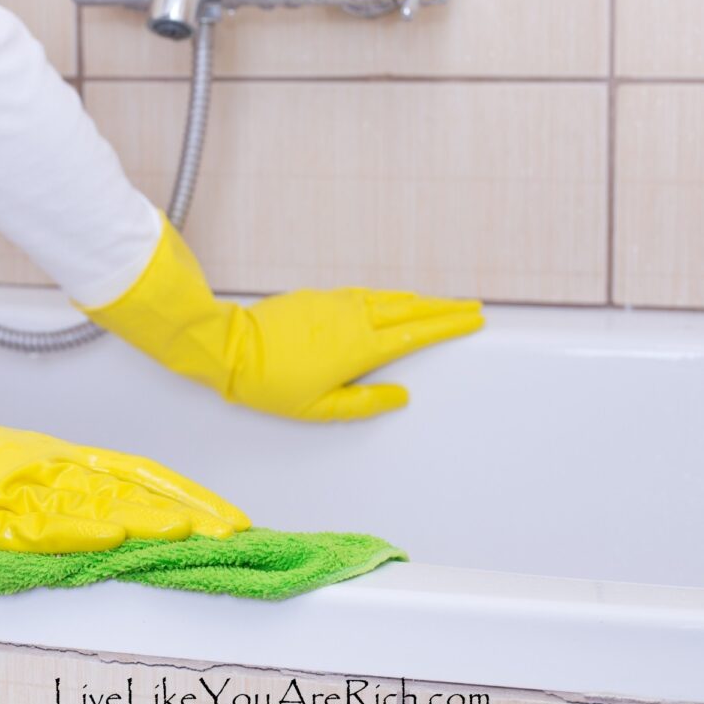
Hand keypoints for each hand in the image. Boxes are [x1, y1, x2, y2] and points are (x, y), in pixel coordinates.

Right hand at [0, 352, 249, 552]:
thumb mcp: (14, 464)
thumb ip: (63, 486)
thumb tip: (114, 512)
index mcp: (56, 454)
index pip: (136, 473)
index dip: (184, 493)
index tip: (223, 512)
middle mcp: (44, 465)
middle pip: (127, 489)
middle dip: (182, 510)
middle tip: (230, 528)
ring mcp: (10, 486)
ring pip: (90, 504)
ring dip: (142, 519)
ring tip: (188, 532)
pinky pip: (29, 524)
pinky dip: (71, 532)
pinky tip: (105, 540)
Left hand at [81, 213, 483, 421]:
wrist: (230, 348)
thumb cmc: (270, 384)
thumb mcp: (317, 409)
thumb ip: (362, 402)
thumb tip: (399, 395)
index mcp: (358, 349)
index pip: (415, 335)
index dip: (447, 327)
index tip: (473, 320)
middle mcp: (353, 320)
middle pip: (410, 310)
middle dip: (444, 308)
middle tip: (471, 306)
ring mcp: (336, 304)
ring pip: (387, 299)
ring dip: (418, 300)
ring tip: (440, 304)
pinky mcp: (319, 297)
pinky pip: (364, 294)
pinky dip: (387, 296)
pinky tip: (392, 300)